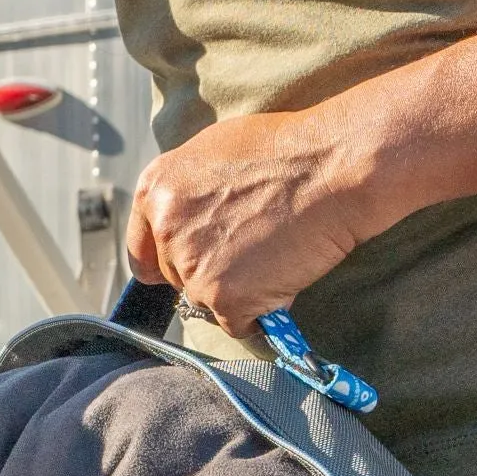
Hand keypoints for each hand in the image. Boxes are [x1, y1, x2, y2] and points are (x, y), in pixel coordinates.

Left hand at [125, 107, 388, 329]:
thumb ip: (187, 193)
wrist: (332, 166)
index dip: (172, 261)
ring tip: (274, 256)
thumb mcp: (214, 153)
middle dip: (211, 273)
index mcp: (156, 191)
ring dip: (237, 294)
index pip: (144, 252)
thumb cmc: (287, 150)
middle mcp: (165, 229)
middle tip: (255, 248)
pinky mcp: (223, 298)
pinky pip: (238, 324)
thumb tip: (182, 221)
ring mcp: (193, 266)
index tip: (196, 265)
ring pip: (206, 304)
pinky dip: (262, 313)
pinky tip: (284, 277)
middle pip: (178, 279)